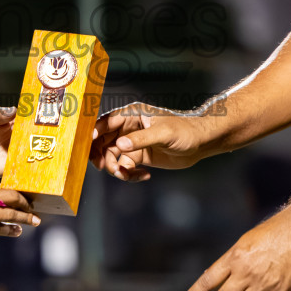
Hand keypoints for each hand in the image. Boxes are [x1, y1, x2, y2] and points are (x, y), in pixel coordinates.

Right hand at [90, 105, 207, 181]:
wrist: (200, 144)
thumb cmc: (185, 131)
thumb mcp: (164, 134)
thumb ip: (141, 139)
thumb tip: (120, 145)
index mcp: (132, 115)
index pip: (107, 122)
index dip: (96, 132)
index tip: (90, 144)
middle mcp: (128, 128)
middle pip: (104, 141)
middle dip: (101, 154)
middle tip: (103, 166)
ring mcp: (133, 143)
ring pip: (111, 156)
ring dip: (115, 167)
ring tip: (125, 174)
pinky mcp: (139, 157)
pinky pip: (125, 167)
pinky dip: (129, 174)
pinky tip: (144, 176)